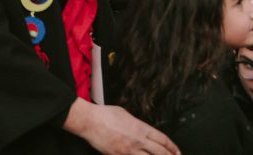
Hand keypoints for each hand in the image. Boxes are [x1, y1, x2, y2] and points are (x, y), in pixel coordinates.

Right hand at [63, 100, 178, 154]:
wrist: (89, 121)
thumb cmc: (104, 115)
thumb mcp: (125, 114)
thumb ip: (137, 124)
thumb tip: (143, 130)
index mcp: (140, 128)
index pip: (163, 140)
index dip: (172, 147)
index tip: (176, 151)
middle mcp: (138, 141)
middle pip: (161, 152)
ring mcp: (129, 150)